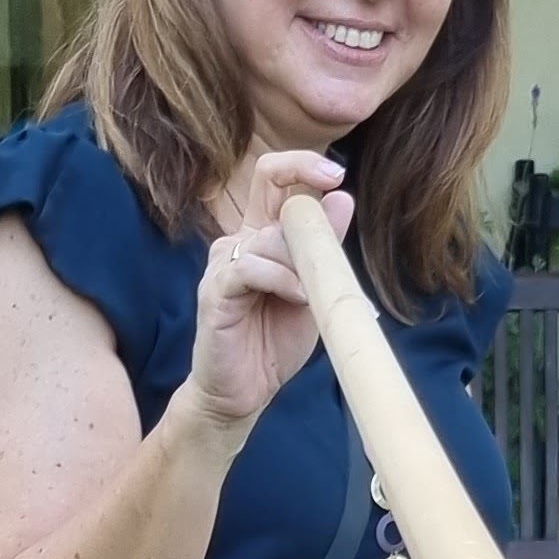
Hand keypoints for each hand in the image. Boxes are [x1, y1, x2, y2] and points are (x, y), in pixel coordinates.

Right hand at [179, 149, 351, 432]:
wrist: (244, 393)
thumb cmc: (275, 342)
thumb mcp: (315, 290)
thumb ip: (326, 248)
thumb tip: (343, 198)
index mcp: (263, 234)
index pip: (274, 177)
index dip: (303, 165)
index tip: (337, 174)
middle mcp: (240, 240)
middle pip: (271, 188)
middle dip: (309, 207)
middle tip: (328, 247)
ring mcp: (223, 263)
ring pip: (269, 235)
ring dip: (300, 262)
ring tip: (312, 295)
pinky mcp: (215, 290)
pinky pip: (250, 268)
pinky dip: (281, 279)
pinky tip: (298, 299)